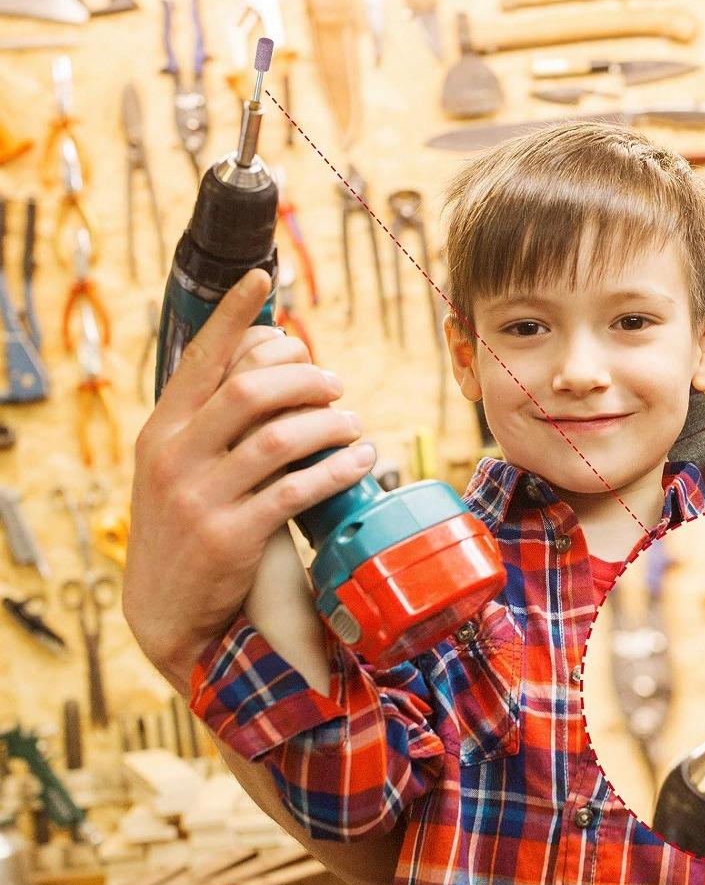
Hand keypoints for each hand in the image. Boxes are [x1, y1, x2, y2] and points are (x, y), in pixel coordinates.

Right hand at [123, 269, 375, 693]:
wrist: (165, 608)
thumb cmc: (187, 524)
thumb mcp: (177, 466)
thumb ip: (210, 420)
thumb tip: (266, 361)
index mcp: (162, 428)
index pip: (201, 358)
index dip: (233, 315)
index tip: (263, 276)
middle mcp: (174, 455)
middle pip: (251, 389)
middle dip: (306, 378)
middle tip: (335, 386)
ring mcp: (199, 496)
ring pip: (280, 437)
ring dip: (329, 424)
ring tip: (354, 425)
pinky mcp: (230, 536)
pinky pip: (297, 489)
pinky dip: (337, 469)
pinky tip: (362, 461)